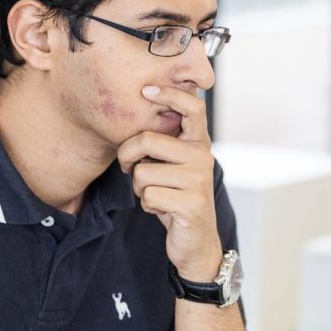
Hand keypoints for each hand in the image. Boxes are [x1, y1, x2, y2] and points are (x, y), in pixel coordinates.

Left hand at [117, 85, 221, 280]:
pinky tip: (163, 210)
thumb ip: (163, 143)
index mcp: (199, 143)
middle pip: (147, 139)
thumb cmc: (177, 197)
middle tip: (129, 168)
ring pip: (142, 173)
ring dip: (140, 189)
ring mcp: (199, 180)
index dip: (169, 93)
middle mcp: (203, 157)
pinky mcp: (192, 203)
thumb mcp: (174, 165)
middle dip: (127, 156)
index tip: (146, 89)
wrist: (196, 241)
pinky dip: (147, 206)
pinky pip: (148, 196)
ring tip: (158, 195)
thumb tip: (134, 116)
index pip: (192, 107)